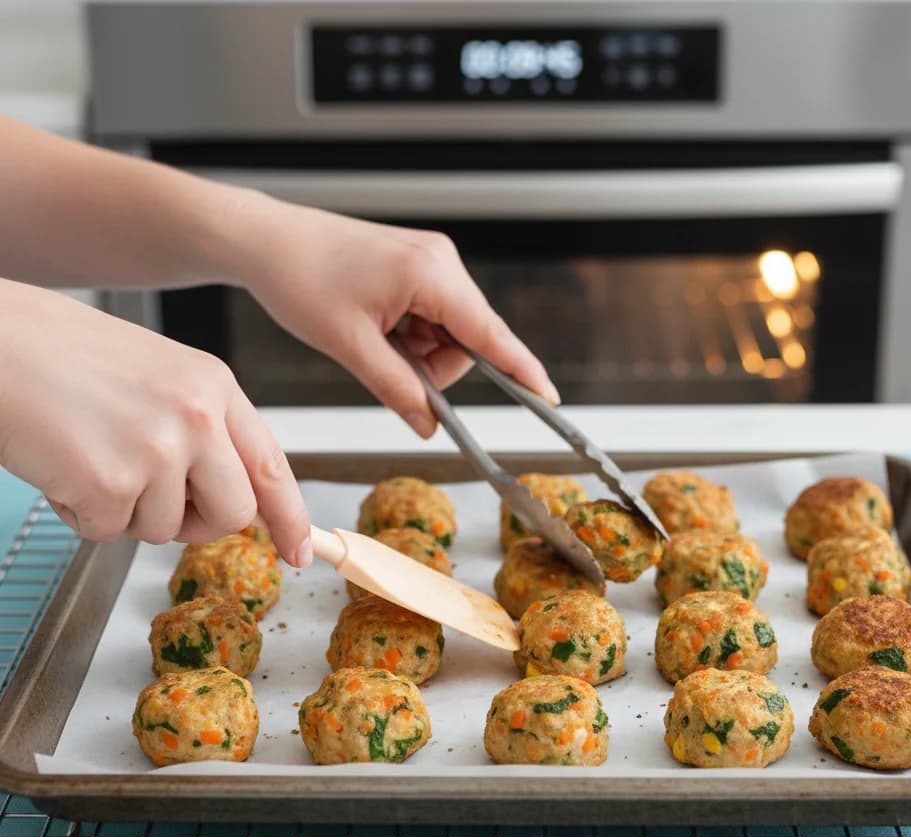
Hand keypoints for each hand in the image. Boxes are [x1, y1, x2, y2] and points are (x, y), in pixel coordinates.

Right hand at [0, 279, 310, 565]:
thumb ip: (201, 429)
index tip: (299, 550)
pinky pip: (109, 533)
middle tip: (150, 500)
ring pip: (165, 530)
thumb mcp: (157, 376)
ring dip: (124, 512)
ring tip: (88, 457)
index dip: (290, 516)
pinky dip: (80, 513)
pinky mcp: (111, 481)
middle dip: (195, 524)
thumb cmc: (57, 354)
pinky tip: (60, 466)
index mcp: (214, 386)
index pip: (272, 466)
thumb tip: (227, 492)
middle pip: (233, 514)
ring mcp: (159, 449)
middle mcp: (198, 416)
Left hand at [226, 197, 559, 437]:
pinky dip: (410, 337)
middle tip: (387, 368)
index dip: (521, 370)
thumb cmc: (299, 277)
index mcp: (429, 274)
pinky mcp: (416, 265)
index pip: (490, 333)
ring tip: (372, 341)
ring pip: (448, 333)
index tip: (547, 398)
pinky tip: (376, 329)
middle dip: (434, 367)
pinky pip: (432, 317)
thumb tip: (428, 423)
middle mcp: (439, 261)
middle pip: (468, 340)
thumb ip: (396, 388)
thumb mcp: (349, 346)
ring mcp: (429, 261)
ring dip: (418, 353)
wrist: (266, 241)